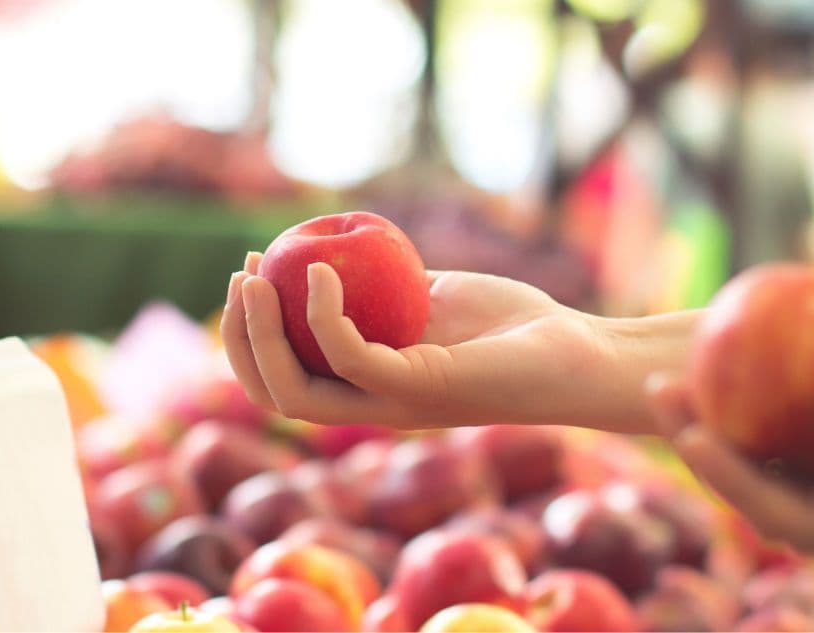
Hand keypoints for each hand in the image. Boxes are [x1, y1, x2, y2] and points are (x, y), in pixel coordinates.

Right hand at [223, 252, 648, 430]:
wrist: (573, 351)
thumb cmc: (512, 324)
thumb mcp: (433, 295)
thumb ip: (385, 287)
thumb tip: (336, 248)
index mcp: (367, 391)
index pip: (281, 379)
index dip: (248, 335)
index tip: (248, 273)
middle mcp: (371, 408)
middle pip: (274, 391)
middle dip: (240, 338)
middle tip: (242, 276)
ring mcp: (392, 405)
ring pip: (297, 389)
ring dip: (263, 335)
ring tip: (259, 276)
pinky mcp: (420, 390)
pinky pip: (350, 358)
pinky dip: (323, 315)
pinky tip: (320, 269)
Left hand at [651, 245, 813, 551]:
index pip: (807, 519)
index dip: (741, 490)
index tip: (697, 435)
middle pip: (775, 499)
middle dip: (711, 463)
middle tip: (665, 400)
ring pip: (775, 460)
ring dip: (718, 430)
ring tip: (671, 379)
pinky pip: (789, 413)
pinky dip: (748, 393)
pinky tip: (712, 343)